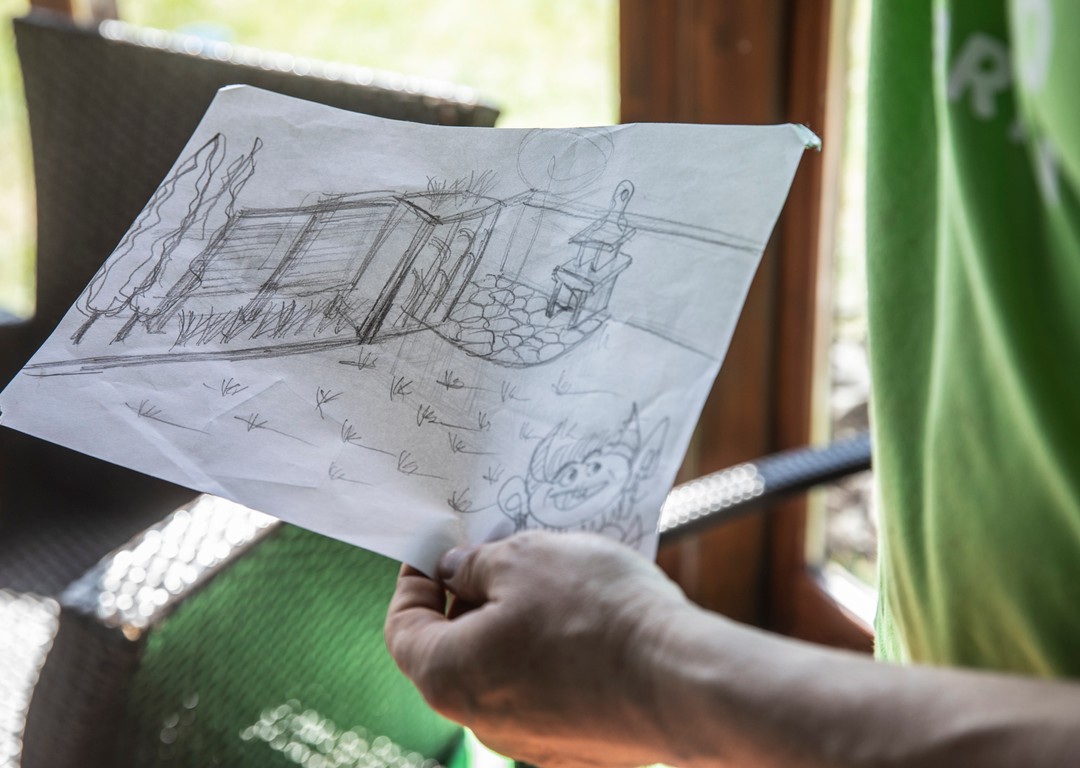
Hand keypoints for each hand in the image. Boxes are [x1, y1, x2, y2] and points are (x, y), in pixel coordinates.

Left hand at [384, 531, 689, 767]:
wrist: (682, 680)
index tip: (437, 553)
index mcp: (448, 676)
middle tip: (500, 555)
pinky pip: (546, 690)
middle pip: (454, 650)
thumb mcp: (524, 559)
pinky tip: (585, 621)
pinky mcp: (576, 745)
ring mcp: (531, 740)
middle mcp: (481, 720)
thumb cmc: (596, 615)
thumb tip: (456, 571)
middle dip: (471, 598)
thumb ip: (474, 565)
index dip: (415, 582)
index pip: (403, 628)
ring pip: (504, 669)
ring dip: (515, 624)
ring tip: (552, 582)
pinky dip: (551, 654)